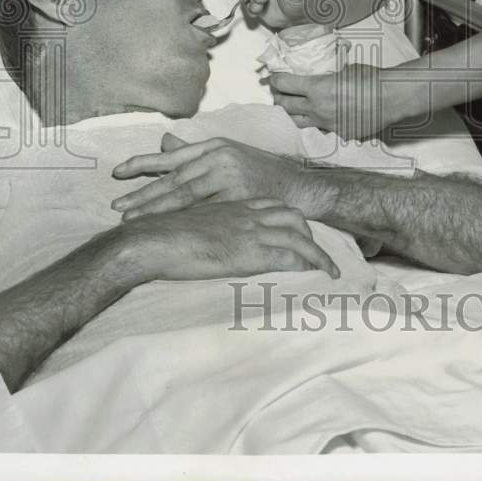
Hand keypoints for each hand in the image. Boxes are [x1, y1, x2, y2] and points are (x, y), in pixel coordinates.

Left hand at [112, 133, 326, 219]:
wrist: (297, 187)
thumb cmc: (260, 172)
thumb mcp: (229, 154)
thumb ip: (195, 152)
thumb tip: (164, 143)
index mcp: (215, 146)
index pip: (172, 156)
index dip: (143, 163)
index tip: (117, 172)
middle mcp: (220, 157)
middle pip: (174, 178)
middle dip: (143, 193)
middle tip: (116, 206)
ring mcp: (230, 177)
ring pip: (185, 195)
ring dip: (155, 208)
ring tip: (132, 219)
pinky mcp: (239, 197)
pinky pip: (205, 211)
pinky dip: (183, 220)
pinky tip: (166, 228)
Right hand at [123, 198, 339, 279]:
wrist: (153, 240)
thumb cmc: (162, 234)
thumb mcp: (190, 221)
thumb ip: (207, 224)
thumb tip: (209, 237)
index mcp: (234, 205)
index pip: (274, 206)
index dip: (290, 219)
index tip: (299, 231)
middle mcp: (247, 214)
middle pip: (292, 217)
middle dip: (309, 233)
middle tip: (317, 253)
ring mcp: (251, 232)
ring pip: (297, 237)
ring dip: (317, 254)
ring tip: (328, 269)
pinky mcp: (250, 253)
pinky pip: (288, 257)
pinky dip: (306, 265)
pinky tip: (314, 276)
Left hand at [270, 64, 400, 140]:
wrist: (391, 98)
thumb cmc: (371, 79)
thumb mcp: (345, 69)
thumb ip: (328, 75)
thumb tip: (323, 74)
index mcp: (316, 88)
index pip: (284, 84)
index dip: (275, 79)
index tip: (273, 77)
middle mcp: (317, 108)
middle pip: (285, 105)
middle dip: (278, 97)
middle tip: (279, 91)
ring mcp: (327, 124)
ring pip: (297, 122)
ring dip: (292, 113)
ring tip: (293, 107)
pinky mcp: (339, 133)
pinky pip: (320, 129)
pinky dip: (316, 122)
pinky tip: (321, 115)